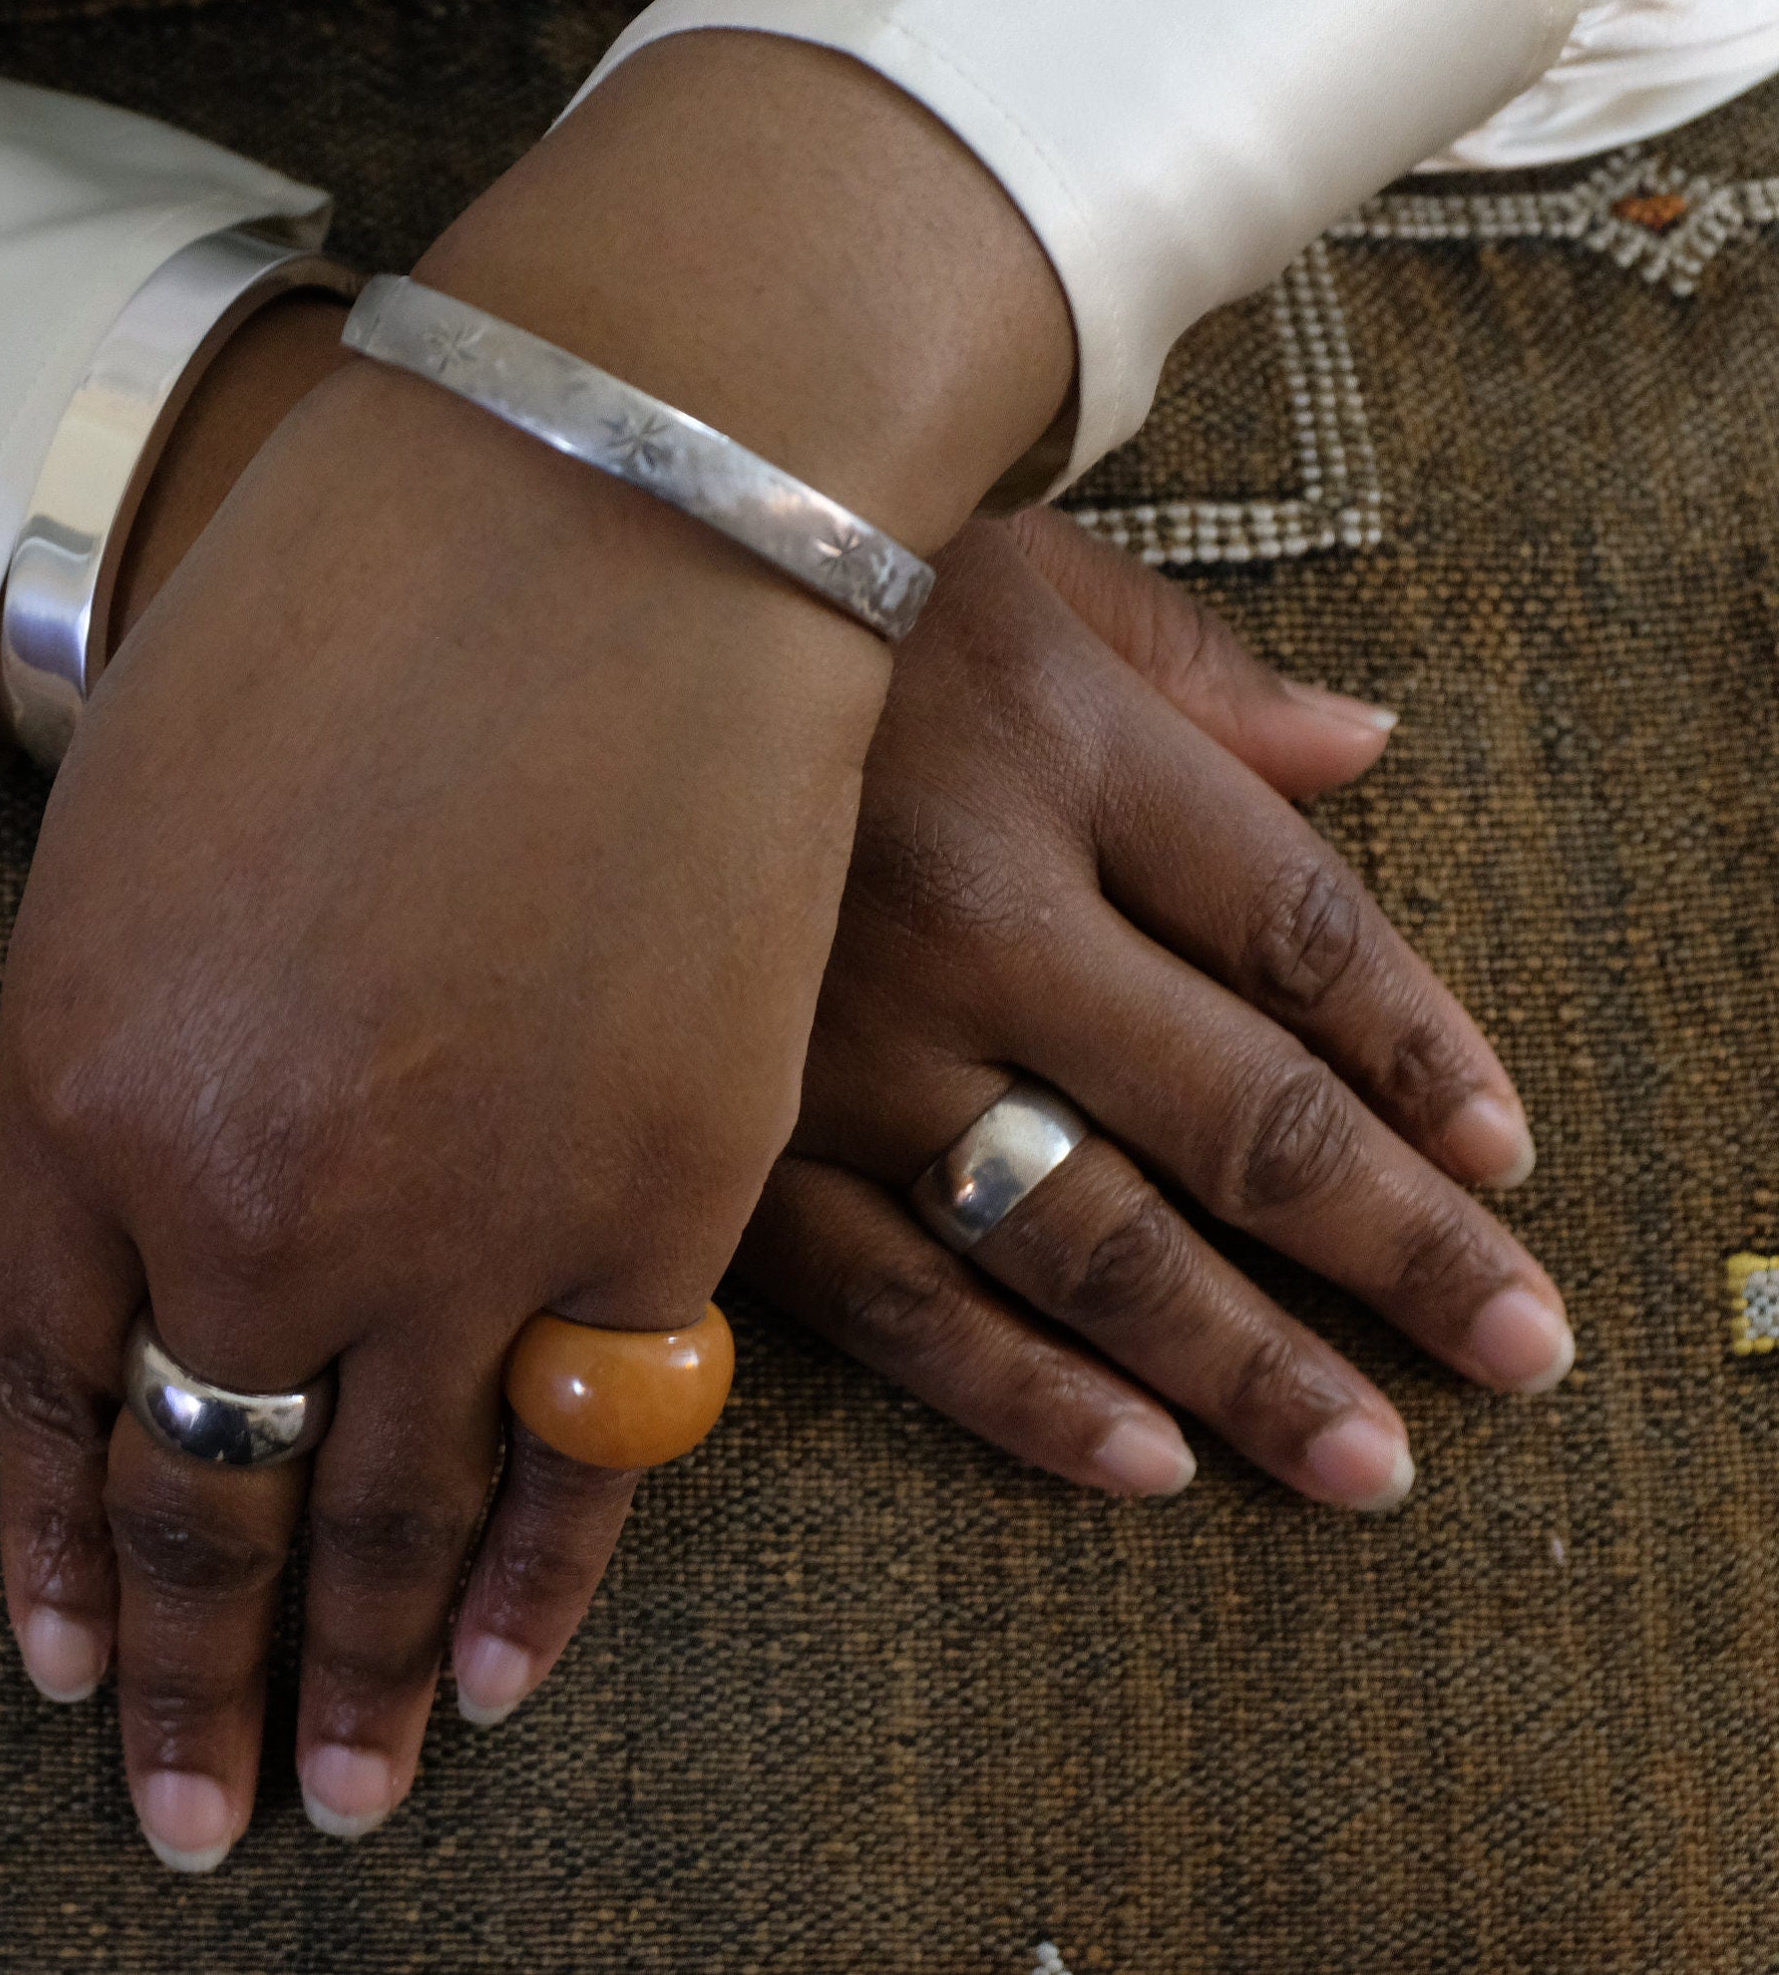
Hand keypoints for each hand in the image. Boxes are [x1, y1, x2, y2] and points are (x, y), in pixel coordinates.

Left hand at [0, 34, 1074, 1869]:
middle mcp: (250, 1200)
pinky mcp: (658, 1206)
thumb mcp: (126, 832)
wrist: (609, 506)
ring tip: (340, 1806)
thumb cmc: (337, 620)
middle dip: (189, 1680)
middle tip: (186, 1821)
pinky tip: (505, 1677)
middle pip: (204, 1497)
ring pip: (389, 1518)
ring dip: (360, 1682)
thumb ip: (71, 1068)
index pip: (42, 1388)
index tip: (67, 1667)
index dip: (55, 1545)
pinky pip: (587, 1451)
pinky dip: (544, 1581)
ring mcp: (458, 1219)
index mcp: (83, 1087)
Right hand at [743, 510, 1564, 1508]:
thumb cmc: (780, 580)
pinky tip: (1141, 1463)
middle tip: (1514, 1353)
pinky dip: (1021, 1394)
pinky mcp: (716, 1143)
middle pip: (1232, 1108)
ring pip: (1078, 1235)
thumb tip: (1363, 745)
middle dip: (1395, 1247)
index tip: (1504, 1156)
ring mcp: (835, 1041)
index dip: (1418, 1048)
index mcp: (1054, 742)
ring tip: (1366, 1461)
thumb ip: (1189, 666)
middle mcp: (968, 903)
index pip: (1293, 925)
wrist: (518, 612)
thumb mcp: (1007, 570)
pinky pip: (887, 1298)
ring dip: (1241, 1361)